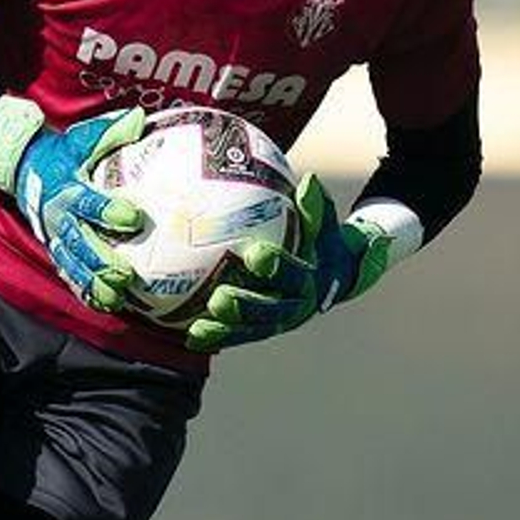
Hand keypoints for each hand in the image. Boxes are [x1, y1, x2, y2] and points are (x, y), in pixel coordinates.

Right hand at [0, 96, 145, 311]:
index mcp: (67, 188)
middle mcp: (59, 216)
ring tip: (117, 297)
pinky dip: (84, 290)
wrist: (25, 168)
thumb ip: (110, 131)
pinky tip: (104, 304)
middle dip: (101, 259)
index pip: (88, 201)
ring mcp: (56, 236)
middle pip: (80, 241)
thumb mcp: (82, 138)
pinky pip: (69, 273)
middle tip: (125, 274)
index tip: (132, 217)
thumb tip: (140, 120)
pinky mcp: (56, 249)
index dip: (108, 210)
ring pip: (73, 263)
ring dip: (94, 282)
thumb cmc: (63, 153)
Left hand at [185, 174, 390, 351]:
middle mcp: (295, 307)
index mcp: (309, 280)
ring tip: (199, 325)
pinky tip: (190, 336)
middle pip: (271, 311)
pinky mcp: (260, 330)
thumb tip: (308, 181)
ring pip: (251, 330)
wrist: (330, 276)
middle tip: (219, 298)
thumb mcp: (321, 224)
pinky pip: (236, 336)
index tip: (256, 254)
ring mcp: (277, 323)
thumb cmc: (318, 241)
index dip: (277, 266)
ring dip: (226, 329)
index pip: (294, 274)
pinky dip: (215, 338)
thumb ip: (314, 207)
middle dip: (246, 306)